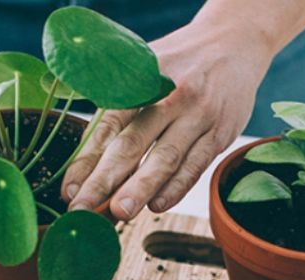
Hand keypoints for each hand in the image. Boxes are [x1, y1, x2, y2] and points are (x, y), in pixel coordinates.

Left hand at [62, 20, 274, 220]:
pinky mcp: (220, 132)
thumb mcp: (144, 64)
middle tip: (83, 208)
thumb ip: (114, 99)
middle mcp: (169, 97)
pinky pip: (196, 165)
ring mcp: (198, 116)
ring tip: (119, 213)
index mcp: (142, 79)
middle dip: (104, 180)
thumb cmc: (179, 62)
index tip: (70, 189)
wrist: (235, 42)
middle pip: (132, 144)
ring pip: (165, 158)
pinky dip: (177, 187)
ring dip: (140, 188)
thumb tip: (85, 151)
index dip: (86, 159)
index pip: (108, 124)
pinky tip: (157, 205)